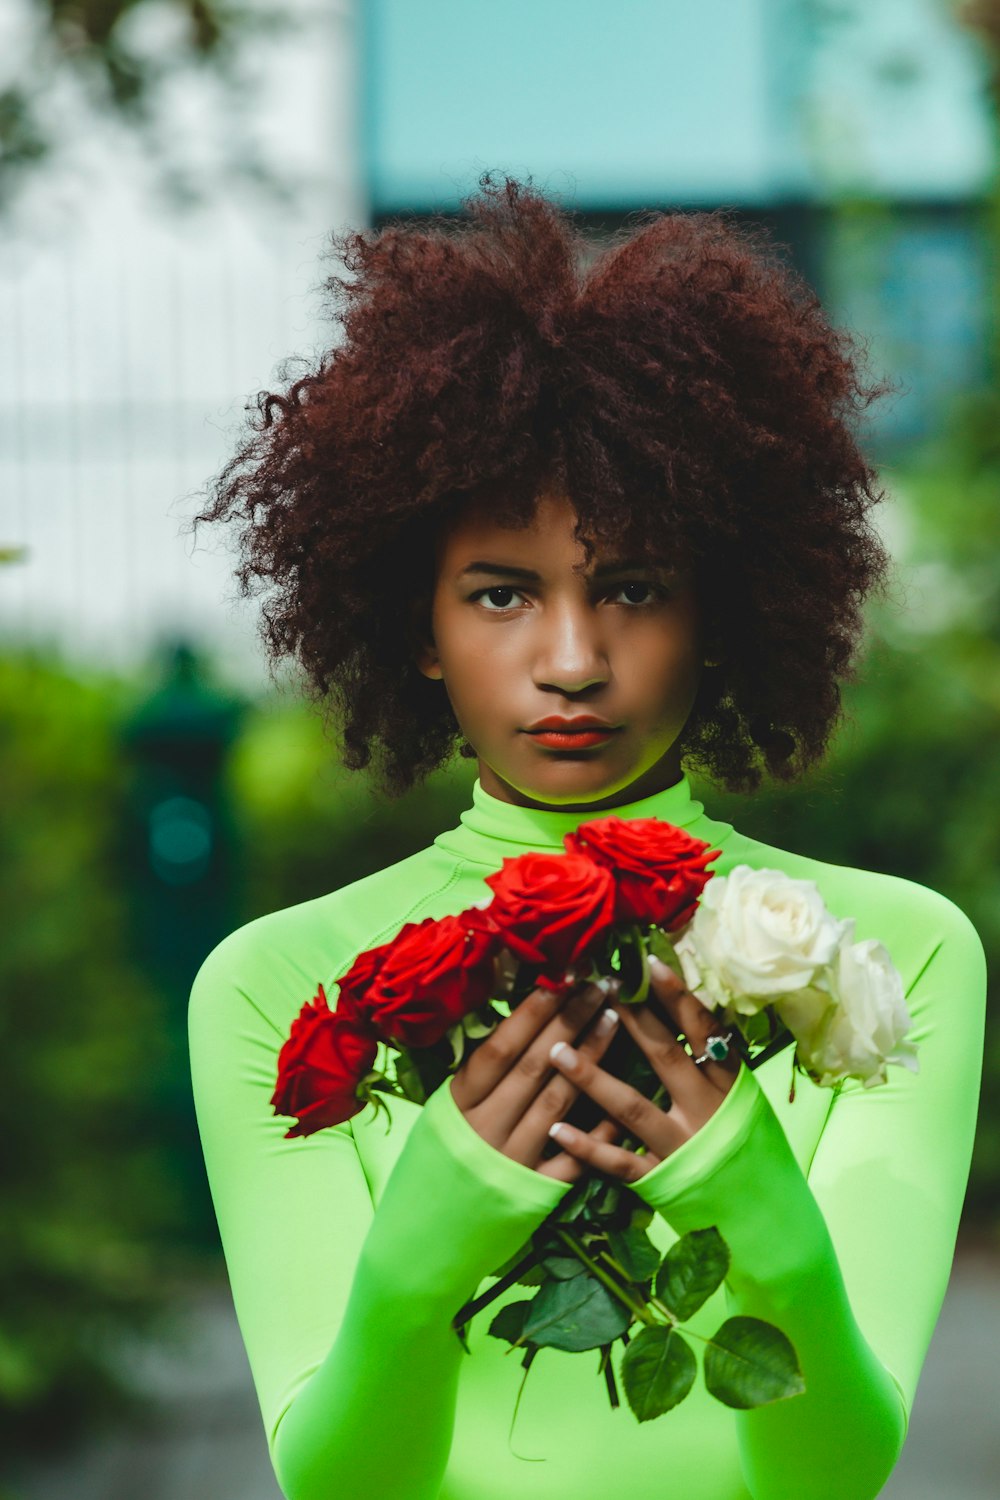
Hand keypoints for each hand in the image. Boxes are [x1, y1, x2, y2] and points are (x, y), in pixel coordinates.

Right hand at [449, 973, 627, 1182]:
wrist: (430, 1231)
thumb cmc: (441, 1157)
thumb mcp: (445, 1110)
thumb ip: (476, 1074)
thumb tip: (516, 1019)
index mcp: (459, 1103)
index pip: (501, 1048)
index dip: (532, 1012)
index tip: (561, 976)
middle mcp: (486, 1129)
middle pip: (535, 1066)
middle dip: (570, 1020)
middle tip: (601, 984)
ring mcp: (514, 1161)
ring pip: (559, 1101)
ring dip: (590, 1057)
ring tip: (614, 1017)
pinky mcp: (536, 1192)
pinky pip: (575, 1156)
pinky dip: (599, 1126)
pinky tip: (624, 1090)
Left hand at [545, 954, 742, 1180]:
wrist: (760, 1211)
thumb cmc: (745, 1142)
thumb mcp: (742, 1096)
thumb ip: (715, 1058)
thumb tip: (686, 1002)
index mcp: (728, 1084)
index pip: (704, 1031)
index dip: (678, 996)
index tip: (651, 963)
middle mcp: (705, 1110)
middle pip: (665, 1057)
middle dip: (631, 1021)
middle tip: (597, 990)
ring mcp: (680, 1145)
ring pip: (631, 1107)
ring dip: (591, 1077)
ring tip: (556, 1051)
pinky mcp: (661, 1178)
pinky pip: (619, 1162)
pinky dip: (587, 1146)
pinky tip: (556, 1128)